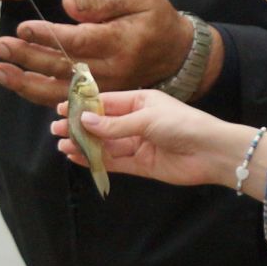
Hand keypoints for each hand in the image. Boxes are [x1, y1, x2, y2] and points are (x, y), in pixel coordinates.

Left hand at [0, 0, 212, 106]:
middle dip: (27, 57)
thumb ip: (101, 0)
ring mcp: (103, 88)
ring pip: (57, 90)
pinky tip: (16, 83)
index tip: (23, 27)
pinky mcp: (98, 98)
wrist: (177, 54)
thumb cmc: (154, 18)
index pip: (78, 41)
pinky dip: (37, 94)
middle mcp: (110, 70)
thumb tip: (67, 3)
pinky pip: (64, 100)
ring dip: (24, 82)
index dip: (48, 36)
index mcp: (119, 41)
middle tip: (0, 47)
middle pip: (61, 67)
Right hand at [50, 87, 252, 189]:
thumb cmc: (183, 124)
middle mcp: (138, 121)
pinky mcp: (141, 164)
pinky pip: (113, 161)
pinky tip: (78, 157)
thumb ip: (115, 124)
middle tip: (55, 129)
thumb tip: (85, 121)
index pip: (107, 102)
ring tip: (62, 144)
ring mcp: (139, 143)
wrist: (211, 152)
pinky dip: (96, 160)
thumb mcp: (147, 118)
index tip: (62, 108)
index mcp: (142, 101)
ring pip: (105, 144)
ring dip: (84, 144)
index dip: (85, 106)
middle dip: (80, 126)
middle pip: (103, 124)